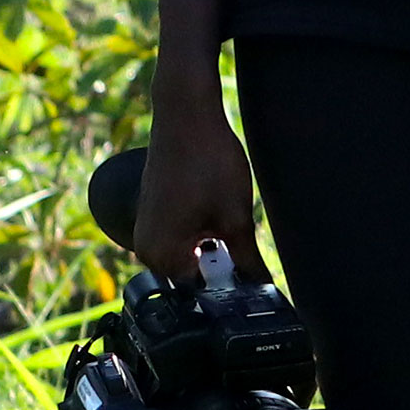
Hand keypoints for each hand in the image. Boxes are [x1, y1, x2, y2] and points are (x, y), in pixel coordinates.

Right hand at [133, 91, 266, 285]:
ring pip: (188, 258)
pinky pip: (179, 240)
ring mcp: (147, 231)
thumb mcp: (236, 218)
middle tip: (246, 251)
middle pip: (191, 280)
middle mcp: (146, 248)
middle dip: (220, 272)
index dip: (229, 292)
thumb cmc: (208, 161)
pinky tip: (218, 216)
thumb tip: (263, 289)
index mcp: (162, 255)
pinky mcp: (152, 214)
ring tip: (230, 225)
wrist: (186, 114)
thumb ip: (248, 262)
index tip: (253, 284)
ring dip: (213, 252)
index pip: (199, 296)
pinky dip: (201, 236)